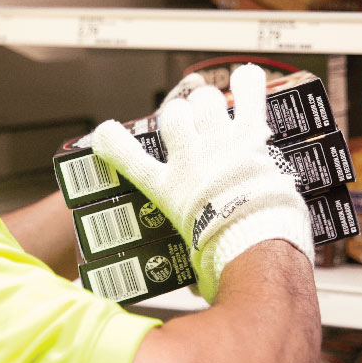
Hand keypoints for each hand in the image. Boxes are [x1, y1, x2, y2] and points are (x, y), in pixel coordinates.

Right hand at [91, 64, 313, 302]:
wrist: (255, 248)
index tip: (105, 133)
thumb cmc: (221, 258)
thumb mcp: (188, 262)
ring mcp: (219, 145)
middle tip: (189, 129)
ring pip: (206, 101)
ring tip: (215, 113)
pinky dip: (248, 86)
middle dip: (179, 118)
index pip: (125, 155)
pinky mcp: (251, 140)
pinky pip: (248, 101)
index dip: (111, 140)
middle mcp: (188, 159)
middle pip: (173, 115)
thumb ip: (186, 261)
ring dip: (209, 104)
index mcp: (166, 187)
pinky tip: (247, 75)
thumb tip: (194, 287)